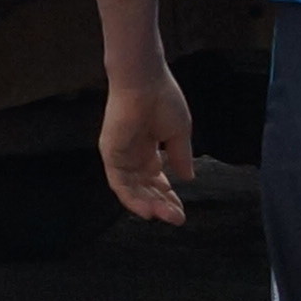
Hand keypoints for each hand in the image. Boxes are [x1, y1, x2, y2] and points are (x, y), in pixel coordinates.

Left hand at [97, 60, 196, 227]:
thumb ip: (181, 156)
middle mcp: (133, 156)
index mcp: (149, 150)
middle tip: (177, 218)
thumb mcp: (179, 133)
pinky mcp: (111, 154)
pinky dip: (131, 198)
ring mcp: (121, 156)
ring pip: (132, 190)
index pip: (157, 181)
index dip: (169, 196)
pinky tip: (147, 210)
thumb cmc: (163, 100)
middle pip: (145, 189)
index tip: (182, 210)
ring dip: (149, 205)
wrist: (145, 82)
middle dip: (161, 205)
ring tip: (166, 216)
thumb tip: (189, 178)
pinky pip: (119, 183)